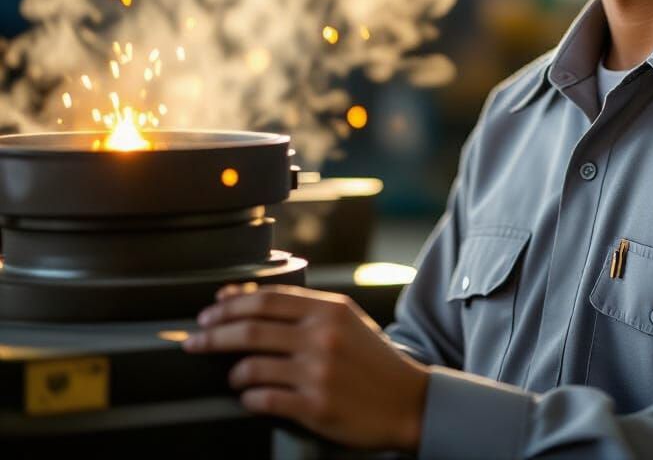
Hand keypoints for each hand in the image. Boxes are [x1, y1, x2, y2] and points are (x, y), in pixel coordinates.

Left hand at [184, 282, 428, 452]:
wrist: (406, 400)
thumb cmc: (372, 358)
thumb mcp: (346, 320)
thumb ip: (306, 309)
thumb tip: (251, 299)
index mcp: (329, 310)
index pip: (267, 299)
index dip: (231, 304)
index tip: (209, 311)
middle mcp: (321, 337)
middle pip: (251, 329)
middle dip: (213, 334)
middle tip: (193, 340)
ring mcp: (317, 373)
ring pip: (251, 366)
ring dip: (232, 371)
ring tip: (231, 374)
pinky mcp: (315, 407)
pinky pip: (263, 399)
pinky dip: (247, 397)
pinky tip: (248, 396)